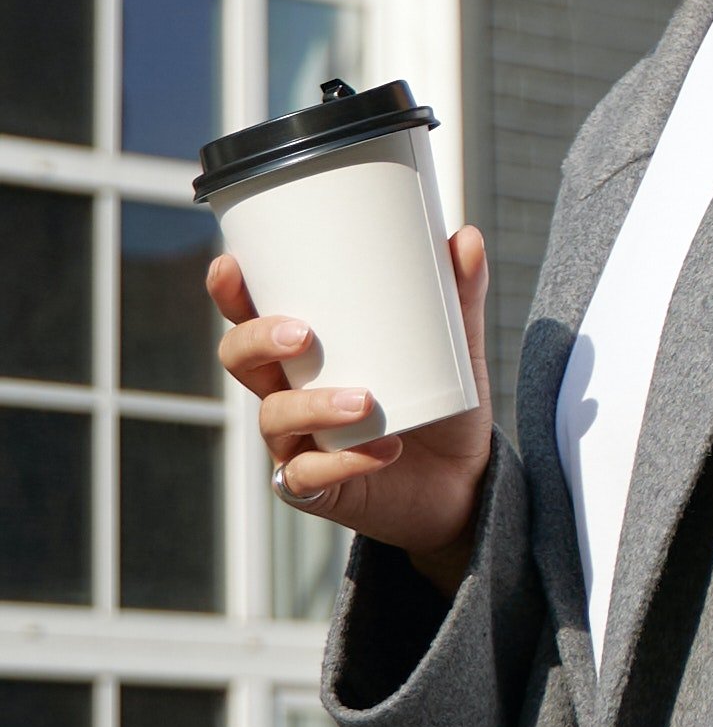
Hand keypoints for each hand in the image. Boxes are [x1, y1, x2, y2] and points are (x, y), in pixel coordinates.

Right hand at [215, 227, 495, 590]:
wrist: (465, 481)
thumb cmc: (443, 405)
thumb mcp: (458, 348)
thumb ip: (461, 298)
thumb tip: (467, 238)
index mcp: (307, 354)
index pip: (254, 318)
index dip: (232, 295)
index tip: (230, 265)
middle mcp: (289, 394)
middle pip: (241, 362)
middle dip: (258, 342)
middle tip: (303, 335)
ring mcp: (297, 442)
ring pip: (274, 418)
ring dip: (313, 406)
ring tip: (364, 402)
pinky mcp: (318, 488)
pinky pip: (309, 476)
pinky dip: (344, 463)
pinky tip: (382, 450)